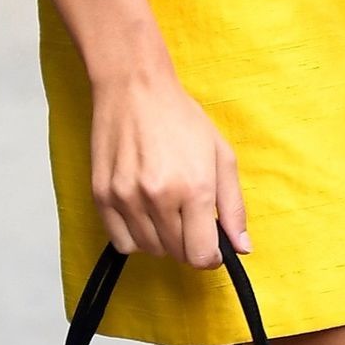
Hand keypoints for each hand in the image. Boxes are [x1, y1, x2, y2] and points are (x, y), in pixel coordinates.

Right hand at [90, 65, 249, 267]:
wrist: (135, 88)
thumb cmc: (181, 118)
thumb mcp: (221, 154)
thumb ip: (233, 206)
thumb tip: (242, 248)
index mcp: (195, 187)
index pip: (200, 255)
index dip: (210, 256)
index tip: (211, 245)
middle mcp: (159, 197)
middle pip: (176, 253)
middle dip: (188, 241)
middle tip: (189, 214)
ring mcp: (127, 198)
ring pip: (149, 249)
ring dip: (162, 238)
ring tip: (165, 206)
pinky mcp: (102, 197)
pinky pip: (121, 241)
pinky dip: (135, 235)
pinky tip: (143, 210)